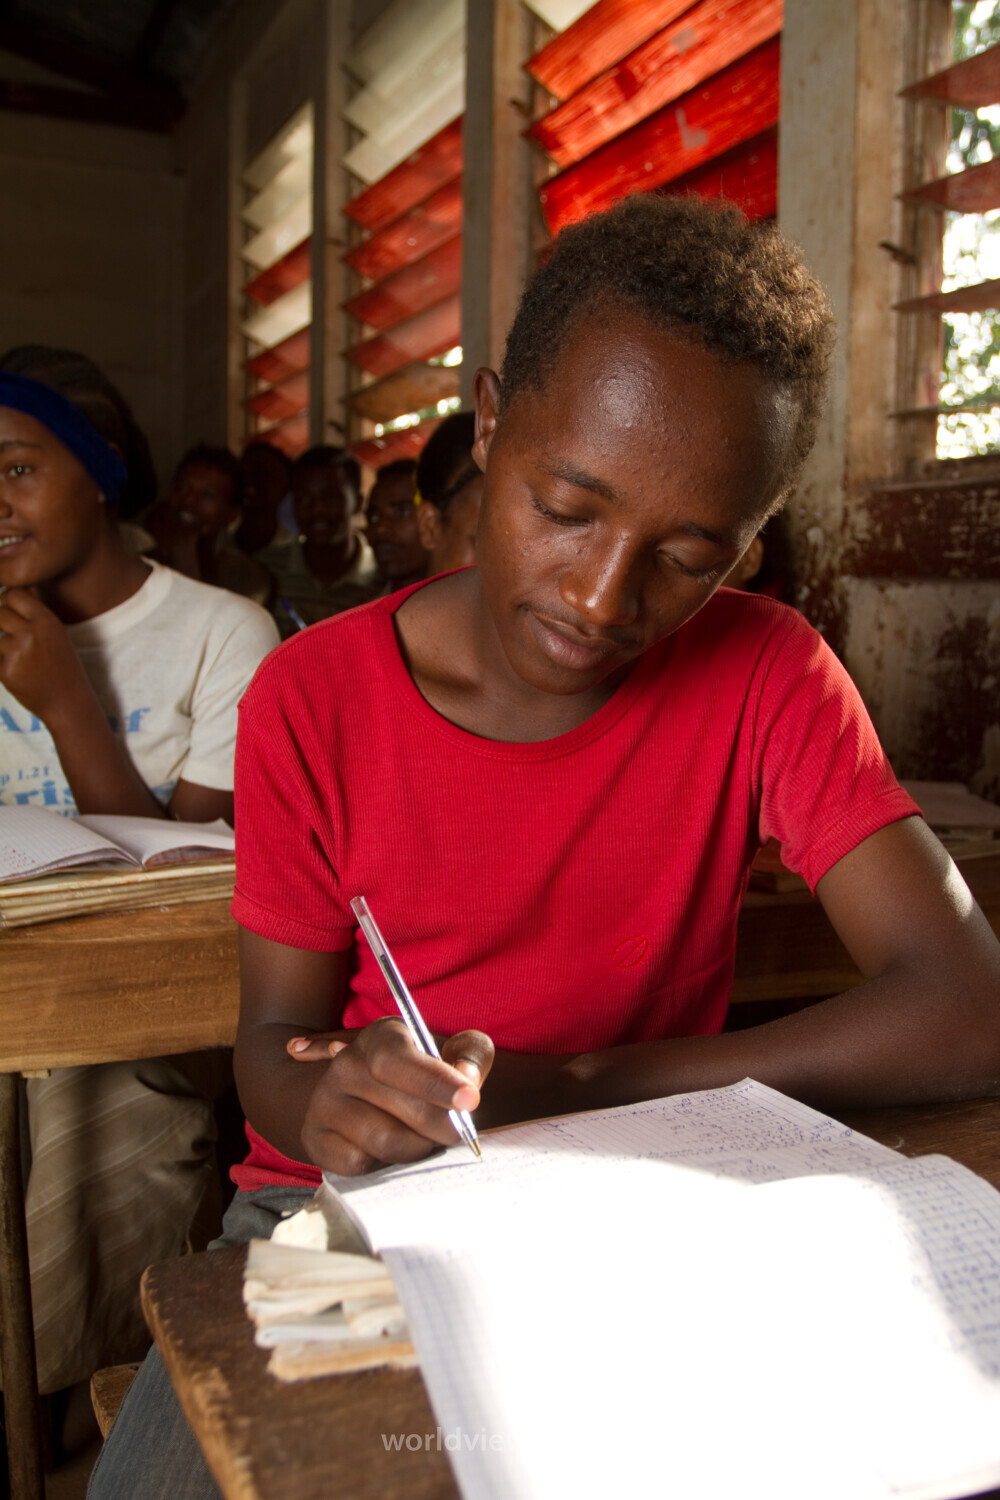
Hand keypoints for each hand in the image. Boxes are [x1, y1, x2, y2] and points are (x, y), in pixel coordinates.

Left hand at [0, 588, 93, 725]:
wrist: (68, 703)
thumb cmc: (63, 667)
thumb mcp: (56, 635)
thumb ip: (36, 612)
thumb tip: (20, 588)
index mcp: (47, 621)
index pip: (14, 594)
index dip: (8, 601)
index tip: (11, 611)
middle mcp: (32, 633)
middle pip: (0, 613)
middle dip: (3, 624)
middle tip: (16, 640)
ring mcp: (16, 651)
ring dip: (3, 648)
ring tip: (23, 661)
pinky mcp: (5, 670)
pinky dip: (2, 666)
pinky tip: (20, 674)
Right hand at [287, 1017, 494, 1174]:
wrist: (383, 1100)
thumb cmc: (430, 1077)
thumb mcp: (456, 1054)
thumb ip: (471, 1057)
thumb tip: (468, 1080)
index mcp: (380, 1036)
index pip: (397, 1060)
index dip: (435, 1082)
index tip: (470, 1100)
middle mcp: (345, 1064)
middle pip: (402, 1109)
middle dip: (442, 1126)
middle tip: (459, 1132)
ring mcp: (324, 1102)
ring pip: (384, 1142)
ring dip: (417, 1148)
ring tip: (425, 1139)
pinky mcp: (316, 1138)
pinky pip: (360, 1164)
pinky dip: (385, 1165)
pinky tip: (393, 1151)